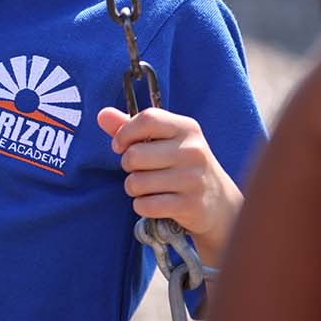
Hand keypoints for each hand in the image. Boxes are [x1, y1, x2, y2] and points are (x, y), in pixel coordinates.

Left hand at [96, 106, 243, 265]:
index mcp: (186, 128)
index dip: (124, 133)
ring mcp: (193, 178)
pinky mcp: (191, 204)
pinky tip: (157, 203)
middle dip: (128, 166)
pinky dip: (142, 206)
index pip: (147, 119)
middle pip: (134, 155)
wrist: (219, 201)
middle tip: (142, 170)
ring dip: (135, 188)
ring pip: (136, 183)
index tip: (120, 145)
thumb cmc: (180, 165)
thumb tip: (101, 114)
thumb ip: (130, 127)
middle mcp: (192, 150)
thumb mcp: (162, 141)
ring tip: (151, 187)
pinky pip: (145, 205)